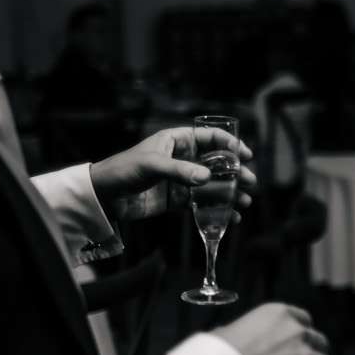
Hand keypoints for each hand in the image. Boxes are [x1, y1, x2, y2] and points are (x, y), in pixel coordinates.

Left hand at [89, 125, 254, 222]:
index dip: (230, 144)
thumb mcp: (152, 166)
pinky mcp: (178, 198)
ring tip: (244, 202)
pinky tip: (230, 217)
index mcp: (177, 140)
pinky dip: (217, 209)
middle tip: (250, 183)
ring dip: (230, 192)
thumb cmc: (124, 170)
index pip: (210, 137)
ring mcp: (182, 179)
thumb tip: (207, 178)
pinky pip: (202, 202)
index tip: (246, 155)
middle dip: (236, 172)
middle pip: (217, 162)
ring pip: (213, 184)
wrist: (104, 196)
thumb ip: (179, 171)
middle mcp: (183, 157)